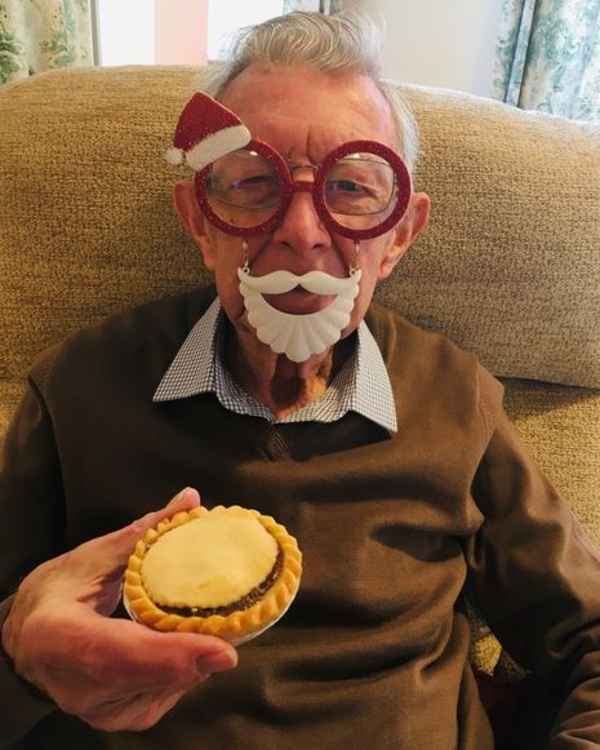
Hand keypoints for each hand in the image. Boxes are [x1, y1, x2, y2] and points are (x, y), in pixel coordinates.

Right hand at [1, 487, 237, 730]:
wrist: (26, 641)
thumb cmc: (56, 592)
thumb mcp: (93, 556)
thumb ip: (143, 532)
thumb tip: (191, 499)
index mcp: (58, 636)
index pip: (117, 654)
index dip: (171, 655)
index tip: (223, 649)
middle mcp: (74, 685)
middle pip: (148, 677)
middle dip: (198, 655)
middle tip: (237, 630)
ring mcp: (96, 709)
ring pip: (163, 690)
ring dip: (196, 661)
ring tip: (219, 627)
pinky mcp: (116, 717)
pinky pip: (163, 696)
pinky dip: (183, 670)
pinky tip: (190, 646)